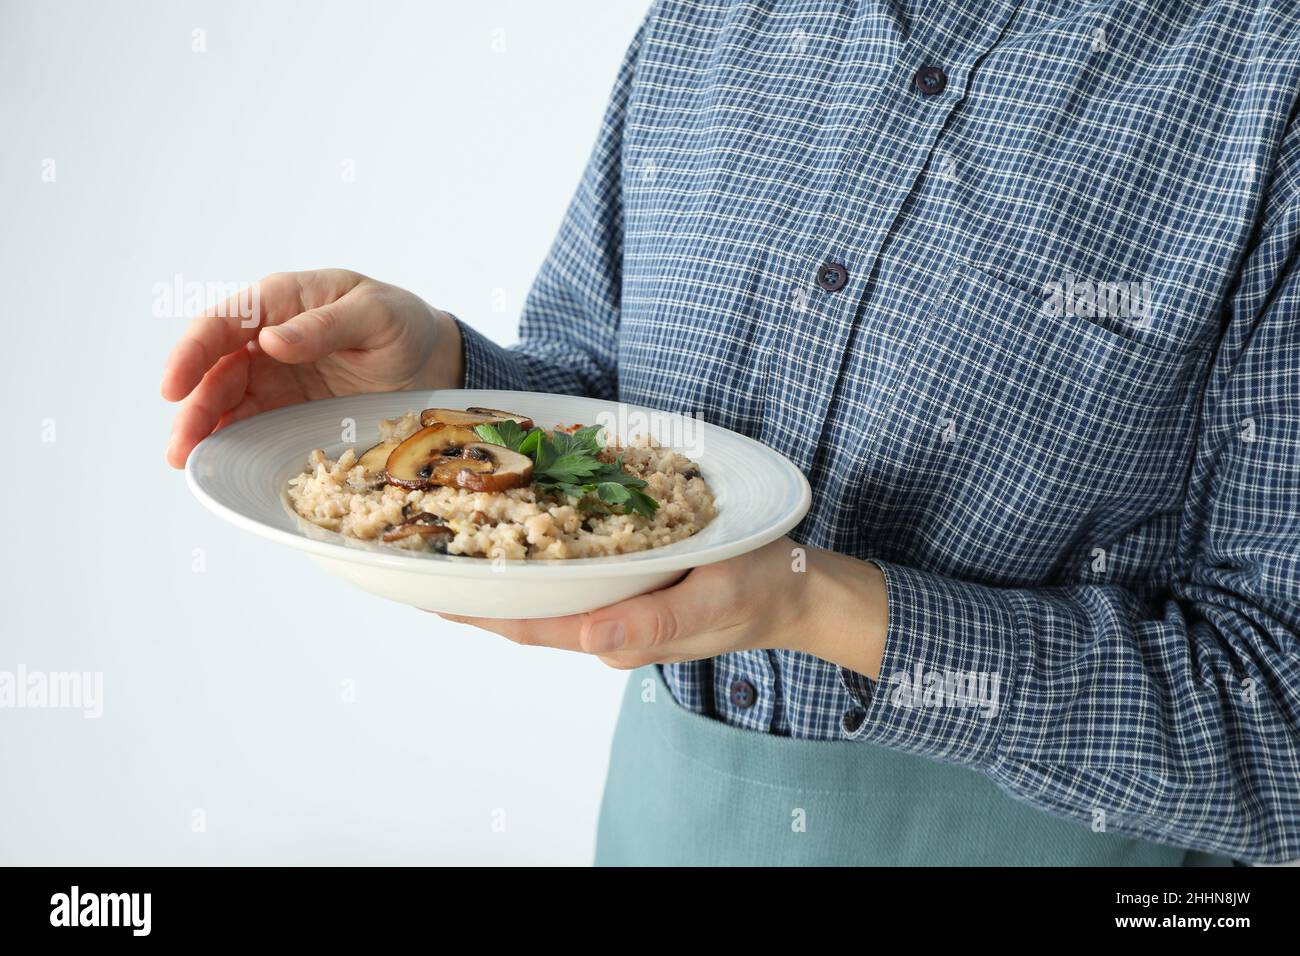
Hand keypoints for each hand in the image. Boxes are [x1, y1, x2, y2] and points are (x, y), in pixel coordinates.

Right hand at [161, 269, 463, 467]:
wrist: (431, 360)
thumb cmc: (402, 324)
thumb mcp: (374, 316)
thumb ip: (325, 325)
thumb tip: (271, 340)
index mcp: (282, 300)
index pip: (223, 322)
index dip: (193, 352)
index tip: (173, 386)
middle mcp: (268, 336)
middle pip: (216, 368)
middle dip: (193, 405)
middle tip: (180, 444)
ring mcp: (275, 374)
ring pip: (226, 399)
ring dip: (204, 428)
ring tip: (187, 460)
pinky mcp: (287, 406)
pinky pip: (252, 423)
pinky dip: (233, 440)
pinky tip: (221, 462)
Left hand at [441, 537, 889, 678]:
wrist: (797, 587)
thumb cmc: (757, 591)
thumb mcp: (712, 603)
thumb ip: (650, 624)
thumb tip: (587, 637)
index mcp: (617, 633)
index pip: (529, 625)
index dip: (475, 610)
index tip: (424, 593)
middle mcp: (606, 620)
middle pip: (526, 607)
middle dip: (473, 585)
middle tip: (419, 550)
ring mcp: (617, 599)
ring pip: (547, 585)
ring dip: (502, 563)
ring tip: (453, 531)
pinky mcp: (631, 576)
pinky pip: (576, 564)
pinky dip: (543, 544)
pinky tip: (523, 518)